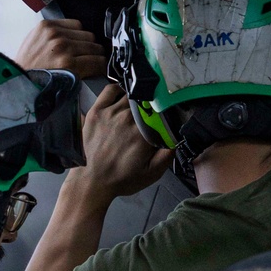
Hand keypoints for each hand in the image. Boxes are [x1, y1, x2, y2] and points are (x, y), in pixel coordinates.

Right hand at [15, 17, 106, 78]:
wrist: (18, 84)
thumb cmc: (26, 68)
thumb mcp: (33, 41)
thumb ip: (51, 35)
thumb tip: (72, 37)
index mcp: (46, 26)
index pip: (77, 25)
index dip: (81, 37)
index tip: (81, 45)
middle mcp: (56, 34)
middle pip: (88, 36)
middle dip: (89, 47)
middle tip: (87, 57)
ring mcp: (63, 48)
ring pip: (95, 48)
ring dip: (96, 57)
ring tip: (92, 65)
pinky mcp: (70, 64)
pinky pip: (96, 62)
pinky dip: (100, 67)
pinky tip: (97, 71)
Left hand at [70, 84, 171, 206]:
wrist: (93, 181)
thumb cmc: (122, 179)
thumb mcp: (151, 174)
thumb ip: (167, 156)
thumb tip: (177, 138)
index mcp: (143, 133)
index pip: (161, 112)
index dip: (165, 112)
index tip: (164, 117)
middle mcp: (128, 118)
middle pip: (146, 101)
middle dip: (151, 106)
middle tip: (150, 114)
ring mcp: (111, 112)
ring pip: (130, 94)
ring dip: (136, 99)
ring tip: (137, 107)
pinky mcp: (96, 111)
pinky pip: (110, 90)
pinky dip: (119, 89)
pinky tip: (122, 96)